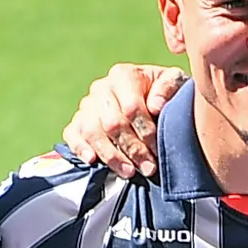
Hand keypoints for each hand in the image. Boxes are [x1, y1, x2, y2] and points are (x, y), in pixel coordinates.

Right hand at [60, 66, 184, 178]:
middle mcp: (102, 88)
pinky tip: (92, 161)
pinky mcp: (78, 121)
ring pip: (92, 131)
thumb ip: (169, 86)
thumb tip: (155, 106)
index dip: (145, 132)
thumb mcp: (174, 82)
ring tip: (129, 172)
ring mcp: (87, 105)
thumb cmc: (164, 92)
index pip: (131, 107)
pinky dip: (80, 148)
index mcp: (124, 75)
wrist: (150, 97)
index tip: (158, 149)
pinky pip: (73, 134)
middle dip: (132, 149)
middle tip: (148, 168)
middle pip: (112, 123)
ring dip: (111, 155)